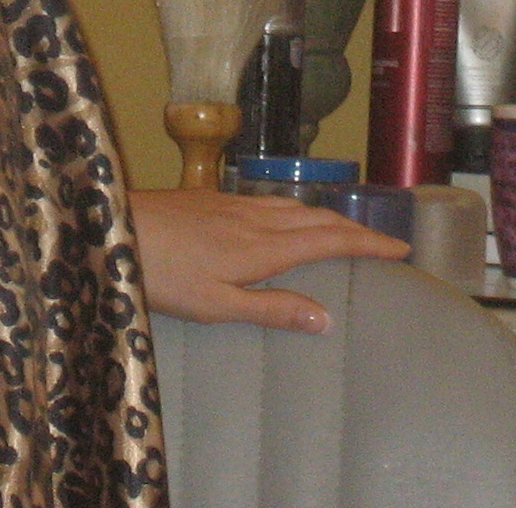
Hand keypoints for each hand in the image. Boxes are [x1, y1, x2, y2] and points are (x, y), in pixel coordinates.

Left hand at [128, 188, 408, 334]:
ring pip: (294, 205)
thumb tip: (326, 318)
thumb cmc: (163, 275)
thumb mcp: (217, 305)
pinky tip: (286, 215)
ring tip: (345, 226)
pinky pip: (270, 200)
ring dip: (327, 214)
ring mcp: (233, 203)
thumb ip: (272, 308)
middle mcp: (256, 218)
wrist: (114, 225)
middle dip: (356, 226)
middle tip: (385, 239)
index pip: (329, 240)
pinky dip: (297, 208)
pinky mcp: (212, 198)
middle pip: (318, 217)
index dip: (368, 243)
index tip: (401, 247)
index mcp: (263, 247)